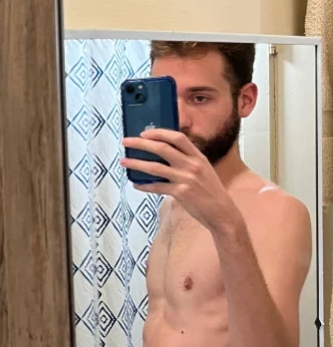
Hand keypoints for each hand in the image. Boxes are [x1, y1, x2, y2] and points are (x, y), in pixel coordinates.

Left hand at [120, 128, 237, 231]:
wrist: (223, 214)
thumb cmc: (211, 192)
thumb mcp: (204, 170)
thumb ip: (188, 161)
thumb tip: (163, 154)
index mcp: (198, 157)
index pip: (178, 138)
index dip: (159, 133)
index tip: (144, 133)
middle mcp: (192, 165)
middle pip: (162, 148)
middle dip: (141, 144)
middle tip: (126, 142)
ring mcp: (186, 179)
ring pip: (155, 167)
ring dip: (136, 164)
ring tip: (124, 162)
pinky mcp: (181, 193)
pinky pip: (157, 187)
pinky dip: (144, 185)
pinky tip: (136, 184)